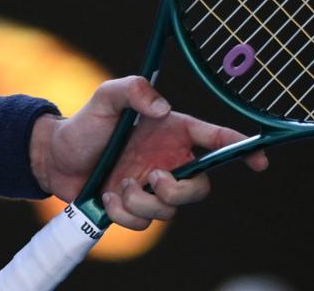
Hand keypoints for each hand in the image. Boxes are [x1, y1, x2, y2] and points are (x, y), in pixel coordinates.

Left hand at [31, 77, 267, 230]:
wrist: (54, 157)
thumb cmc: (85, 124)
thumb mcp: (105, 98)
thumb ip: (132, 89)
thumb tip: (162, 108)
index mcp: (171, 132)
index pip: (216, 139)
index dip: (241, 148)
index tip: (259, 159)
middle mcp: (168, 161)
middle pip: (201, 188)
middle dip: (180, 190)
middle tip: (152, 178)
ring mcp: (153, 187)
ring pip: (171, 210)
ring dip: (142, 201)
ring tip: (119, 185)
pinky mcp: (136, 208)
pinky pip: (144, 223)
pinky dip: (124, 214)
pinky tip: (107, 197)